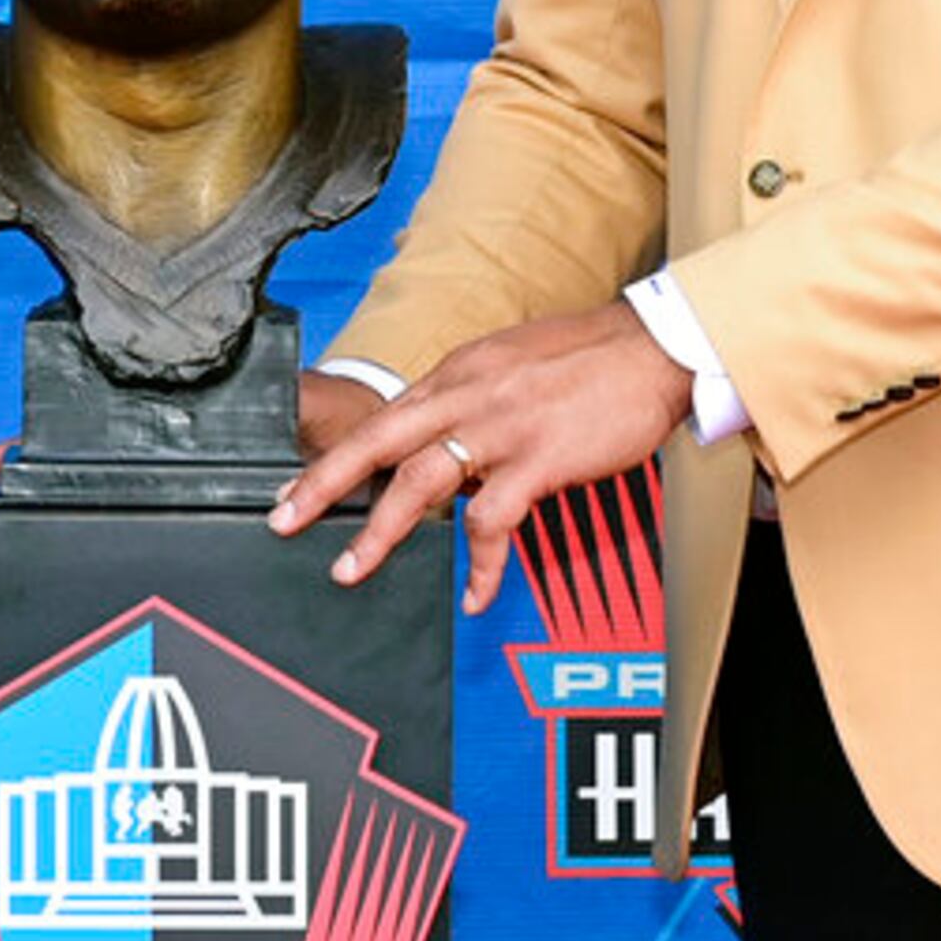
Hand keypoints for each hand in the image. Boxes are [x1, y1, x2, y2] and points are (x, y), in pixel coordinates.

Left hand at [268, 301, 695, 613]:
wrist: (657, 347)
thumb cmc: (593, 357)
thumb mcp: (514, 361)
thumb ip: (473, 394)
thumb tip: (445, 431)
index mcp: (460, 370)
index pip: (385, 415)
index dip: (338, 454)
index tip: (301, 485)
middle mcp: (468, 393)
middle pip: (377, 440)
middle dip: (323, 483)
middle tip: (283, 519)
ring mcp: (501, 427)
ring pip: (418, 484)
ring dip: (379, 533)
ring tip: (351, 570)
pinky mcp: (537, 459)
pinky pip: (492, 522)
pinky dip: (479, 565)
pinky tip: (475, 593)